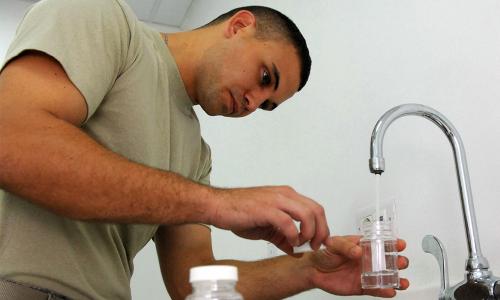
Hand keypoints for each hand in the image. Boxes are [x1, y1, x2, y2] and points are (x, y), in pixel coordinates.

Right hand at [208, 186, 329, 253]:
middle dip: (320, 231)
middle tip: (315, 245)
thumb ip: (282, 236)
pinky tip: (288, 242)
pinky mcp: (266, 209)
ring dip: (309, 233)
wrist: (218, 206)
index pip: (314, 208)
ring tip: (301, 244)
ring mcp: (276, 200)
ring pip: (307, 214)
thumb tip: (294, 250)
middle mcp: (284, 195)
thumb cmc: (238, 212)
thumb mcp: (266, 227)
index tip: (321, 241)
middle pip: (316, 210)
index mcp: (286, 196)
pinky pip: (288, 223)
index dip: (322, 226)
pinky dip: (293, 235)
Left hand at [308, 235, 408, 296]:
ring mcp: (367, 274)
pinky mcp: (363, 287)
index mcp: (363, 247)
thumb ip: (345, 245)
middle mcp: (368, 260)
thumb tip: (358, 251)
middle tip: (401, 262)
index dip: (393, 244)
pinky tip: (390, 291)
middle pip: (389, 261)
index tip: (399, 244)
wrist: (315, 270)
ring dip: (396, 279)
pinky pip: (376, 289)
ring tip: (401, 281)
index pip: (382, 244)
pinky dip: (384, 291)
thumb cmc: (325, 253)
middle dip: (399, 262)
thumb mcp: (334, 243)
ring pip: (386, 277)